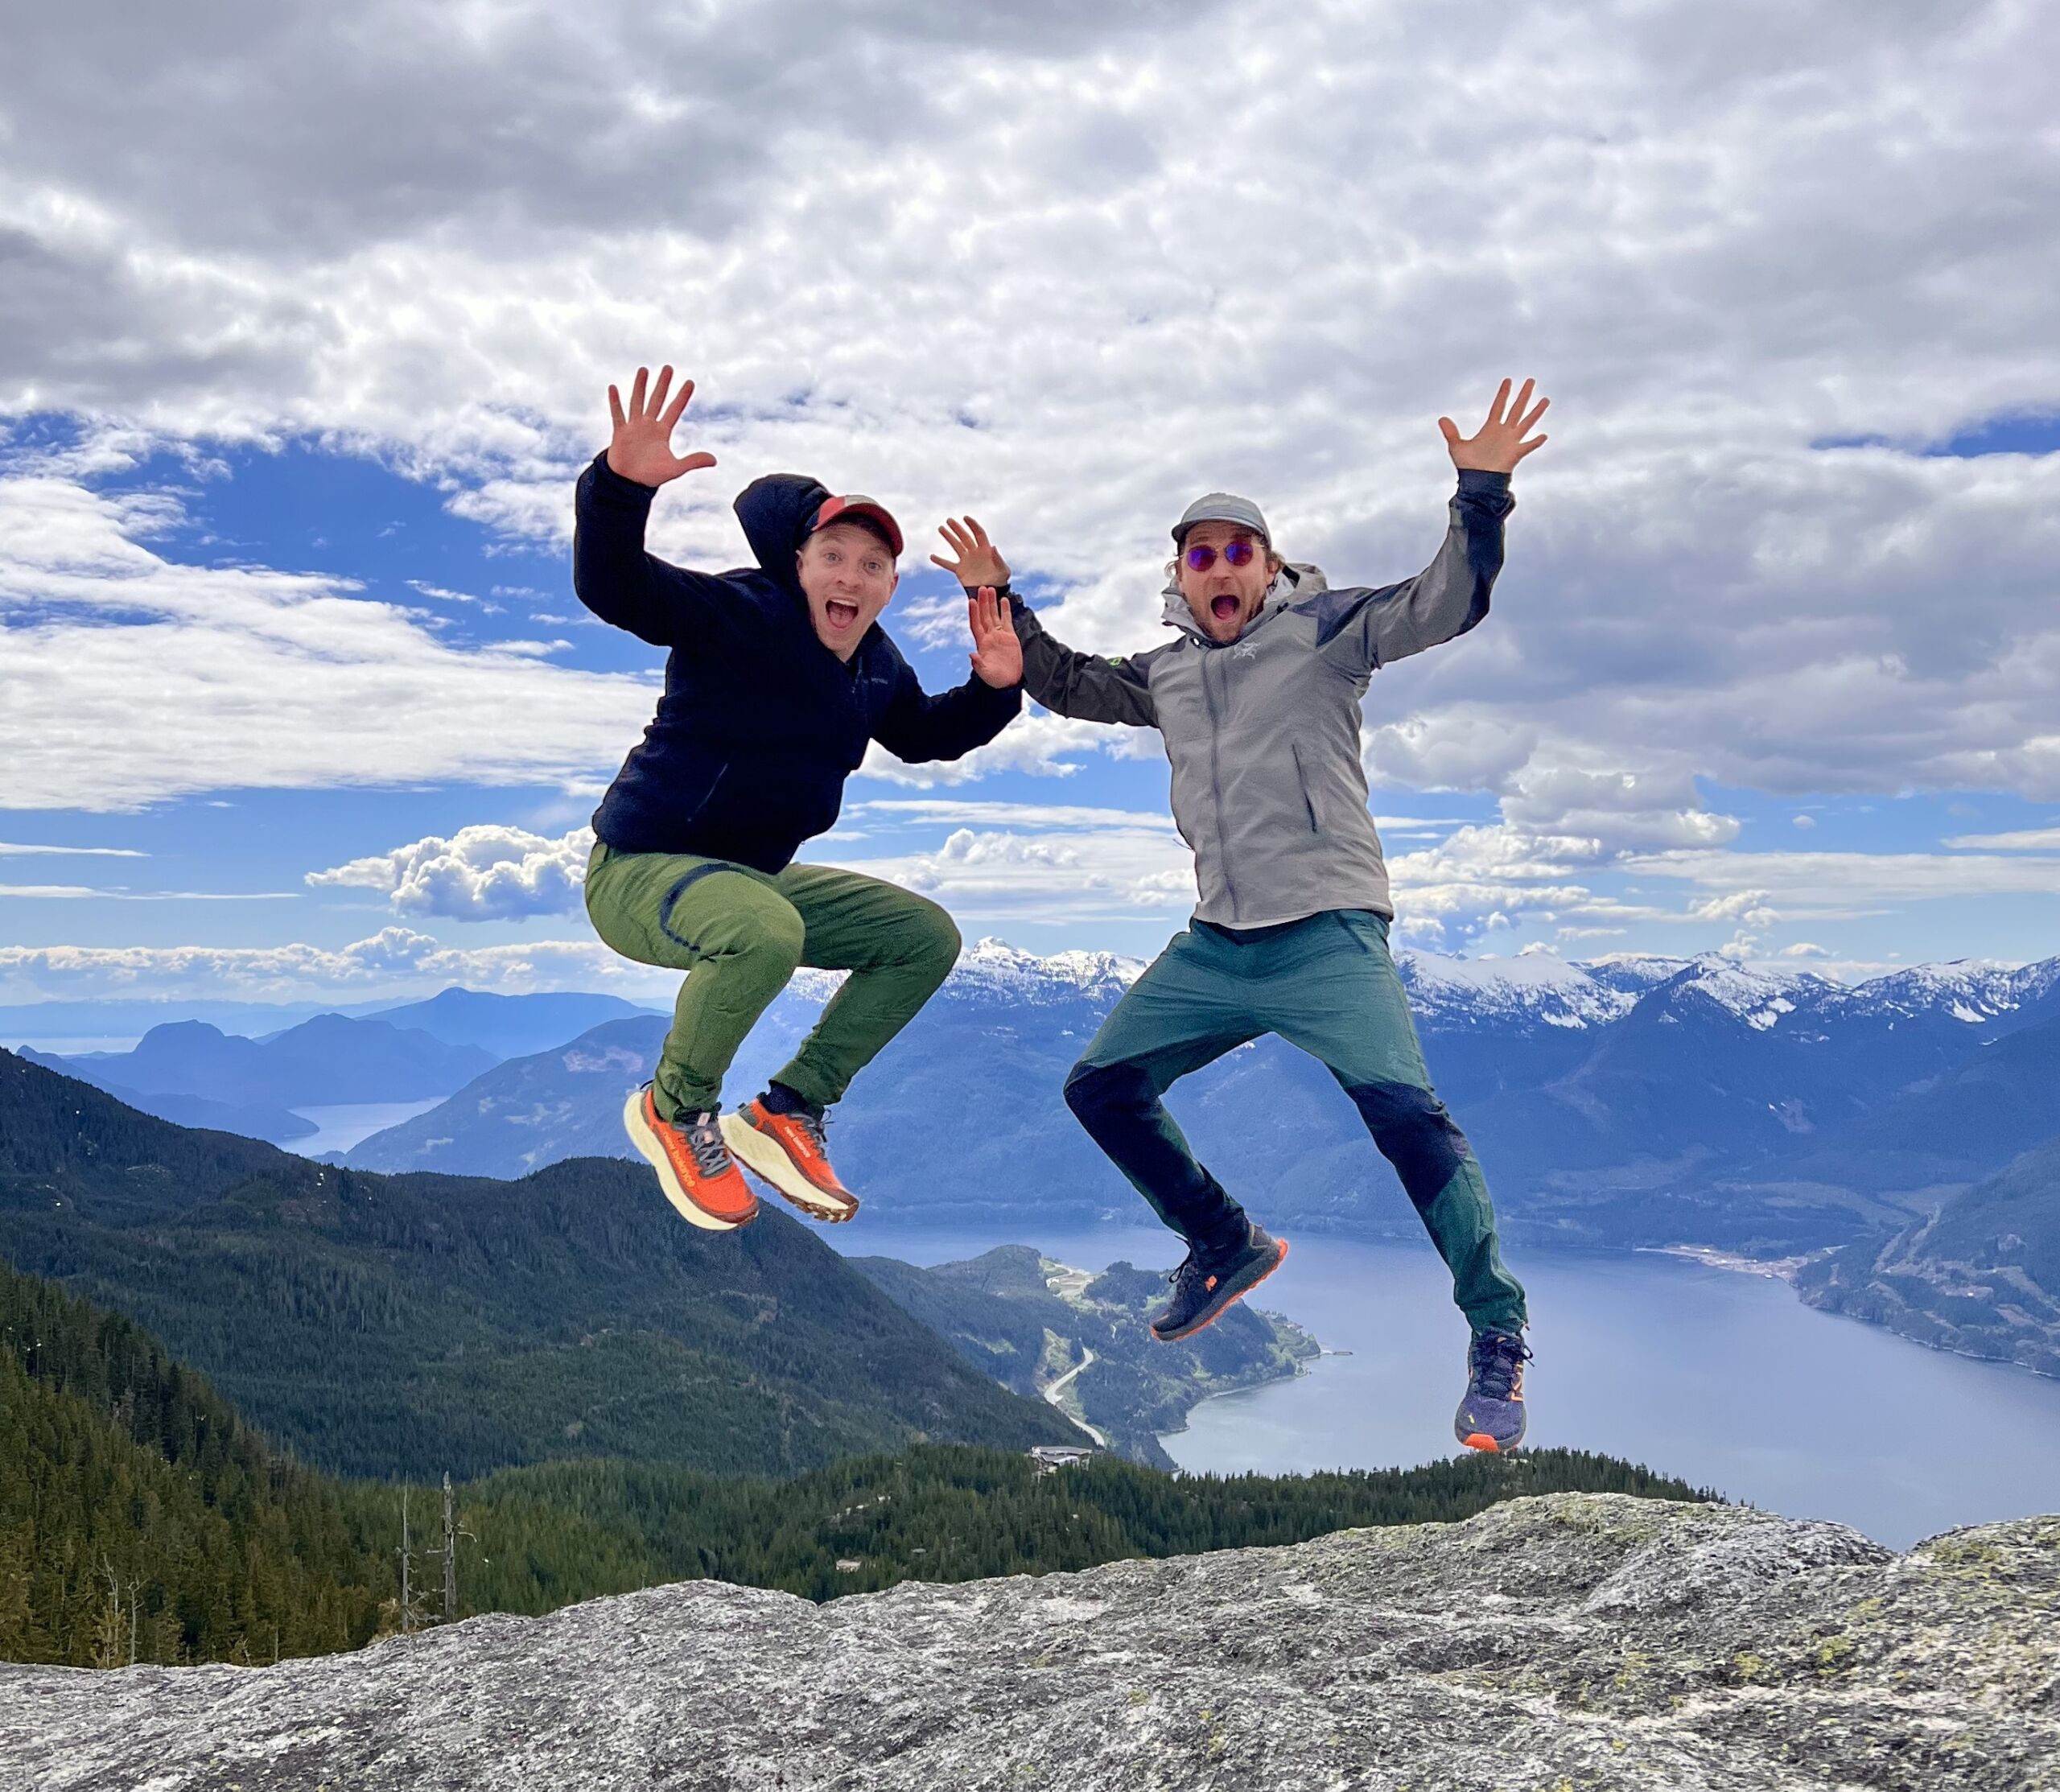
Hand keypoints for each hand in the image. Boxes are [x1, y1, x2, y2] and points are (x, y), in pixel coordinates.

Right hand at [606, 365, 717, 487]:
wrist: (628, 484)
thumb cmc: (651, 476)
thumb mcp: (675, 468)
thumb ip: (693, 461)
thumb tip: (714, 460)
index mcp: (662, 432)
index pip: (674, 410)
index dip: (682, 397)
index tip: (690, 382)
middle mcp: (648, 426)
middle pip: (657, 400)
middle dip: (663, 385)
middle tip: (668, 368)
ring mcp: (633, 427)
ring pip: (637, 402)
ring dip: (640, 387)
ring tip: (644, 370)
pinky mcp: (620, 433)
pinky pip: (617, 415)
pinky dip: (615, 402)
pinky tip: (613, 387)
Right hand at [931, 516, 1010, 589]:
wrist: (990, 593)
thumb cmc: (1000, 582)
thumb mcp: (1004, 571)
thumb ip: (999, 559)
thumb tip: (993, 547)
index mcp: (985, 550)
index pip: (978, 533)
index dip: (972, 525)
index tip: (965, 518)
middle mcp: (975, 553)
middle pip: (965, 537)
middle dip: (957, 528)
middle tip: (949, 520)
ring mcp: (967, 561)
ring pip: (956, 546)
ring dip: (949, 537)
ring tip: (941, 528)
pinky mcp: (960, 571)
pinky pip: (948, 564)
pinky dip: (940, 561)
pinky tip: (932, 556)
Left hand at [967, 586, 1021, 688]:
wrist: (1009, 681)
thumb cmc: (995, 679)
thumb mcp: (985, 673)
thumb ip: (978, 664)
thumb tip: (971, 655)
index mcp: (982, 643)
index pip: (976, 624)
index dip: (974, 612)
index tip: (972, 601)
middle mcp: (989, 636)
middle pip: (984, 615)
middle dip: (983, 602)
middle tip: (982, 588)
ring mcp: (999, 635)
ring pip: (994, 615)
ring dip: (992, 602)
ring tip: (991, 589)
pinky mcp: (1010, 636)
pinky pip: (1007, 620)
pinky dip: (1005, 610)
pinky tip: (1004, 600)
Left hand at [1439, 378, 1549, 473]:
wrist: (1477, 483)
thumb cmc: (1468, 466)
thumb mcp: (1457, 447)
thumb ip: (1450, 433)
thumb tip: (1441, 419)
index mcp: (1491, 428)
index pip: (1498, 406)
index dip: (1503, 394)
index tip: (1508, 381)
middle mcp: (1503, 432)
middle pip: (1516, 409)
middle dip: (1523, 395)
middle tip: (1531, 381)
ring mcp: (1511, 442)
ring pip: (1526, 423)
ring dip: (1536, 412)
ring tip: (1545, 400)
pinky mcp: (1515, 454)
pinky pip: (1528, 446)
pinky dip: (1535, 442)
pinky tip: (1544, 435)